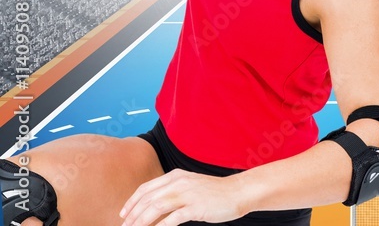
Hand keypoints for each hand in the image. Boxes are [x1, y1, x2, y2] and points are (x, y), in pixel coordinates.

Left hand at [119, 169, 245, 225]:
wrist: (238, 192)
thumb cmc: (214, 192)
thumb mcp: (190, 185)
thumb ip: (173, 190)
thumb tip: (153, 203)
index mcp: (176, 176)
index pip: (146, 188)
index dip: (131, 202)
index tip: (123, 214)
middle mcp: (180, 182)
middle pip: (148, 199)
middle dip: (132, 215)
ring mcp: (188, 194)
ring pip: (156, 207)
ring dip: (141, 221)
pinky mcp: (196, 207)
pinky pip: (173, 218)